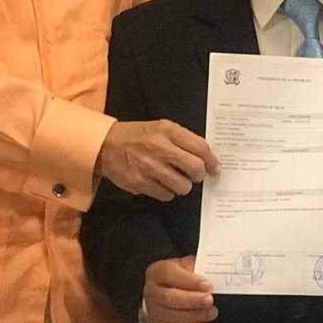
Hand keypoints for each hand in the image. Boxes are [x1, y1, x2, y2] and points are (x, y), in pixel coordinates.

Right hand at [96, 120, 219, 200]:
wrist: (106, 145)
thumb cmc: (138, 136)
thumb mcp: (161, 127)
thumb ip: (183, 139)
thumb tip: (206, 157)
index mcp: (167, 131)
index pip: (200, 147)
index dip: (212, 160)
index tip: (215, 167)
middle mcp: (160, 148)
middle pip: (195, 168)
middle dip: (199, 175)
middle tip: (196, 175)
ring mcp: (149, 167)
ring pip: (183, 186)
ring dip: (183, 185)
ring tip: (175, 178)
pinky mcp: (140, 183)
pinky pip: (166, 195)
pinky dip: (167, 192)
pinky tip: (161, 182)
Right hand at [144, 256, 216, 322]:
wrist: (165, 289)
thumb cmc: (179, 275)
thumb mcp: (185, 265)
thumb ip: (195, 268)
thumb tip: (210, 277)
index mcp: (157, 271)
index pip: (169, 274)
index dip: (188, 280)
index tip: (206, 285)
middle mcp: (152, 291)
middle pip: (169, 298)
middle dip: (192, 300)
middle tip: (209, 300)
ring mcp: (153, 310)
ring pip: (172, 316)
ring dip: (194, 316)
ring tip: (211, 312)